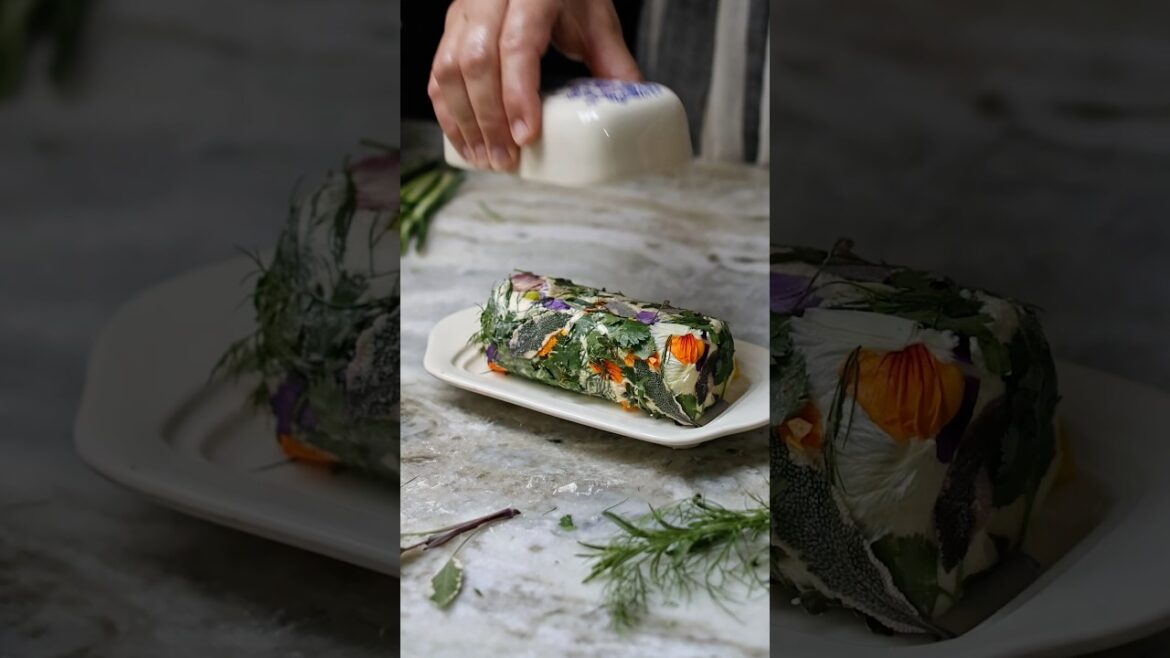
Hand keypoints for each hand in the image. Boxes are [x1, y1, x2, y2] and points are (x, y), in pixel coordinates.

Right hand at [429, 0, 640, 170]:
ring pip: (449, 69)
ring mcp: (465, 12)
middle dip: (488, 120)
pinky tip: (464, 141)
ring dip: (464, 122)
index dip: (517, 95)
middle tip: (504, 161)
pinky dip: (447, 112)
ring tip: (485, 160)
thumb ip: (613, 62)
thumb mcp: (596, 20)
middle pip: (476, 62)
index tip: (526, 135)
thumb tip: (633, 107)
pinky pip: (438, 72)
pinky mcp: (451, 27)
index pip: (516, 45)